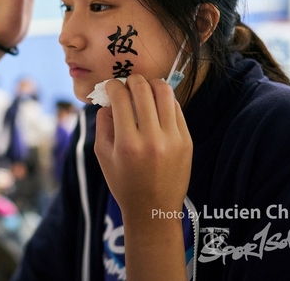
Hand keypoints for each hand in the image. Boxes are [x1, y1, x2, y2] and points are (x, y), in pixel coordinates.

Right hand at [94, 75, 192, 220]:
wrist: (153, 210)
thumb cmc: (124, 183)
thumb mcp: (103, 156)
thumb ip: (103, 125)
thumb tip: (109, 102)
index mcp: (128, 143)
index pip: (121, 98)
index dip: (113, 86)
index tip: (111, 87)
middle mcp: (152, 139)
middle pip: (143, 89)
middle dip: (132, 80)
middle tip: (127, 84)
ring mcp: (173, 139)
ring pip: (165, 93)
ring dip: (151, 85)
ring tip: (144, 90)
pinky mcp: (186, 141)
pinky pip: (176, 108)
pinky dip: (164, 101)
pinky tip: (156, 105)